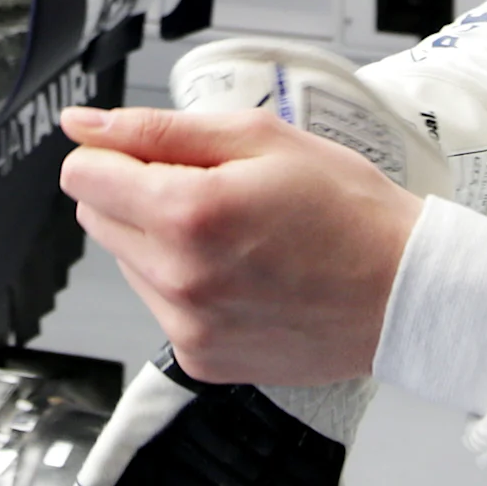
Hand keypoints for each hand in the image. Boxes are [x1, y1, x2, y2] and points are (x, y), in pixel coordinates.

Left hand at [58, 107, 420, 387]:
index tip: (154, 152)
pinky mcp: (200, 359)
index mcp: (188, 213)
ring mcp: (187, 327)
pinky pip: (159, 306)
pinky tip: (240, 272)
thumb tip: (86, 126)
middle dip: (137, 192)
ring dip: (161, 239)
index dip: (116, 152)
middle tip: (213, 187)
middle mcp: (179, 279)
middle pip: (97, 217)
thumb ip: (160, 129)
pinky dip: (185, 284)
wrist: (404, 291)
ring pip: (127, 261)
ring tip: (235, 233)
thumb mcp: (260, 138)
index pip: (83, 175)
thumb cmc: (347, 210)